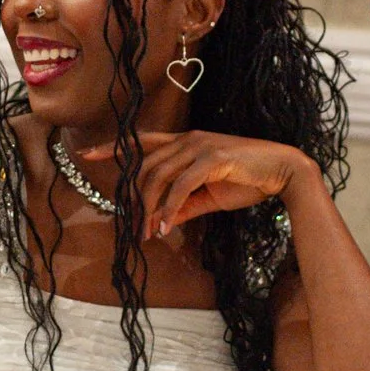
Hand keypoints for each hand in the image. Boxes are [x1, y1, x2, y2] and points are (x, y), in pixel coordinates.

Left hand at [79, 130, 317, 238]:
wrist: (282, 171)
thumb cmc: (248, 180)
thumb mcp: (209, 196)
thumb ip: (183, 205)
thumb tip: (160, 221)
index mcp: (185, 142)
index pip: (142, 140)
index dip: (113, 146)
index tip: (86, 153)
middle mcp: (188, 139)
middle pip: (145, 165)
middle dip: (135, 198)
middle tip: (135, 227)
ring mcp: (199, 146)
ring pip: (158, 176)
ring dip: (150, 207)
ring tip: (149, 231)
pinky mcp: (212, 158)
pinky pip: (180, 186)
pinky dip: (170, 208)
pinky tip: (166, 226)